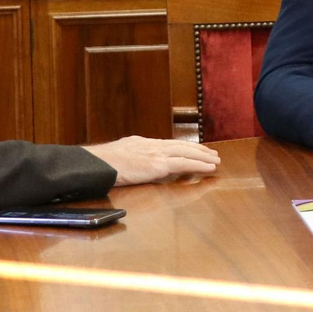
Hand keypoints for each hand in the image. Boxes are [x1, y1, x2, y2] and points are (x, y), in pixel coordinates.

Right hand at [83, 136, 220, 186]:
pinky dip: (199, 165)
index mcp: (143, 144)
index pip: (169, 144)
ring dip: (203, 157)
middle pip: (181, 146)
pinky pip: (184, 164)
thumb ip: (133, 157)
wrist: (96, 164)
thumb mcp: (120, 155)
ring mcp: (156, 154)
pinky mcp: (158, 165)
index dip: (184, 147)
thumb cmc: (102, 164)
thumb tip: (139, 164)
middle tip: (212, 154)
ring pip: (187, 152)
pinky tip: (209, 168)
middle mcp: (152, 145)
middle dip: (199, 150)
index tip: (195, 150)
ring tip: (216, 160)